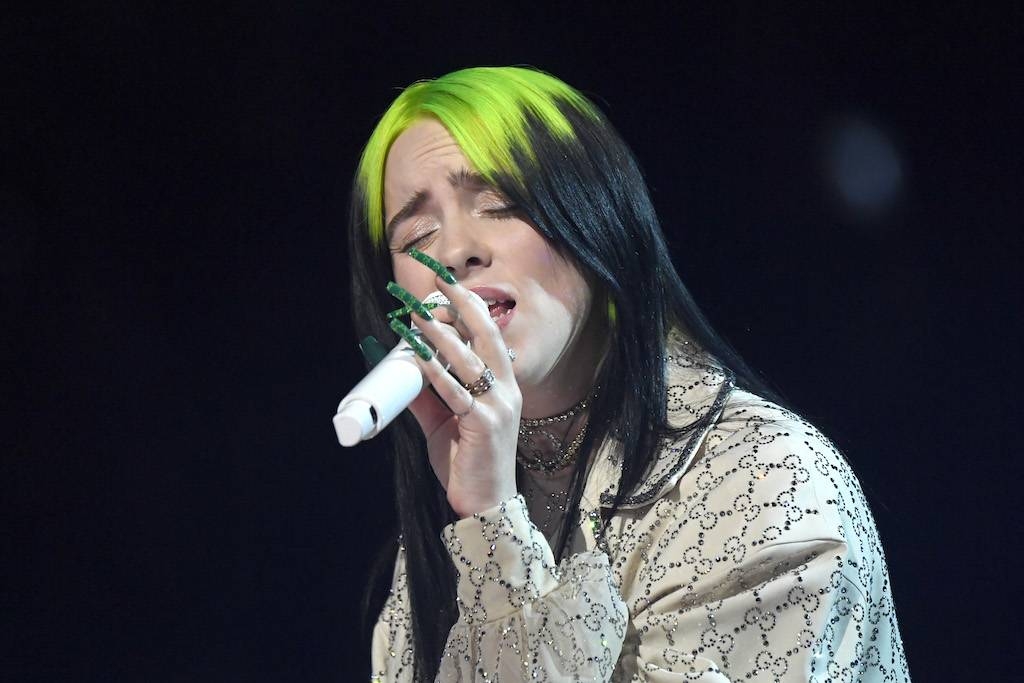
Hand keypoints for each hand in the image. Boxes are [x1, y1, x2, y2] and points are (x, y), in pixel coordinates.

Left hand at [386, 265, 520, 517]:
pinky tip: (416, 355)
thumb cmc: (469, 461)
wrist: (485, 503)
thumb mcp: (445, 421)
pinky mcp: (484, 425)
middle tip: (437, 280)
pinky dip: (434, 371)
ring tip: (416, 315)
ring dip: (439, 334)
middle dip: (462, 304)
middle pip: (486, 334)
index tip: (447, 285)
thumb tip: (402, 367)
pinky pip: (455, 392)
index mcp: (504, 384)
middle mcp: (506, 390)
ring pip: (468, 359)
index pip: (490, 334)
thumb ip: (428, 395)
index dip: (470, 306)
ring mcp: (498, 406)